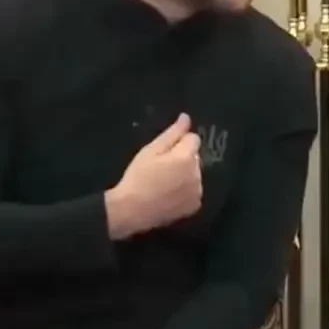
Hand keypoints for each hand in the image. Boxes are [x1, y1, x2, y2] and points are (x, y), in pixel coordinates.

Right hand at [106, 113, 202, 238]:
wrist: (131, 210)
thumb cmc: (138, 177)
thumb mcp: (151, 150)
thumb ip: (173, 133)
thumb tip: (186, 118)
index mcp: (187, 157)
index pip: (194, 139)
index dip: (179, 142)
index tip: (164, 152)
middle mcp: (197, 173)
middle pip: (194, 157)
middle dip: (183, 158)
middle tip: (161, 168)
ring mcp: (197, 191)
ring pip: (195, 174)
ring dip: (185, 175)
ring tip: (164, 183)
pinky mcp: (194, 206)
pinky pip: (193, 191)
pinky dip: (185, 191)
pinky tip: (169, 195)